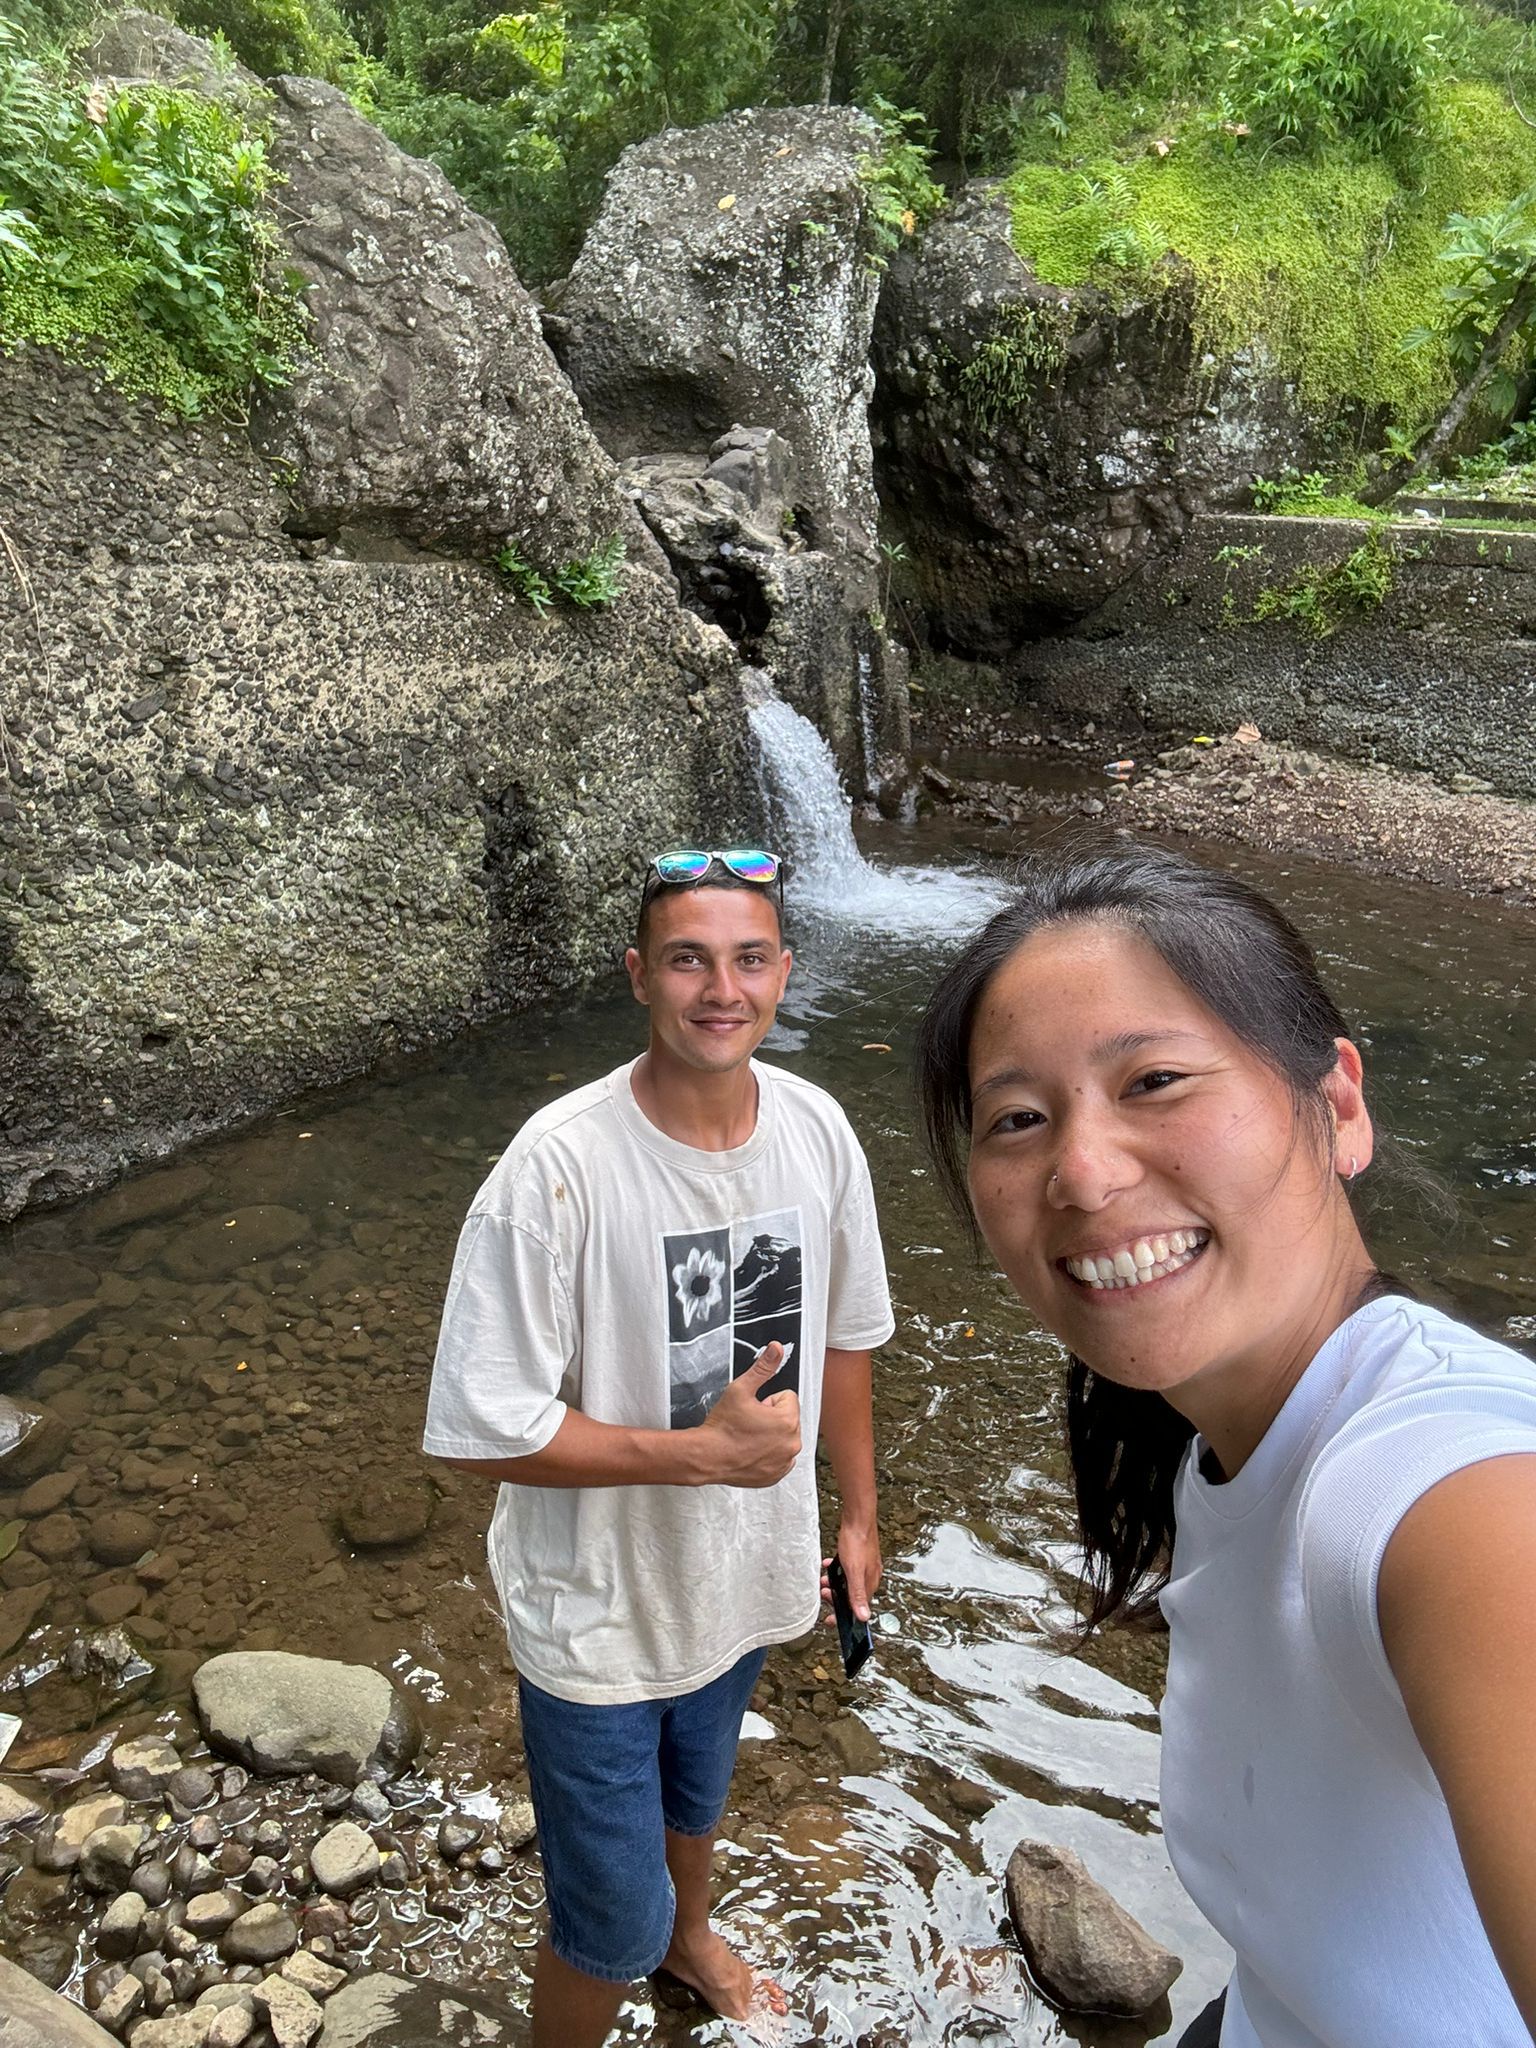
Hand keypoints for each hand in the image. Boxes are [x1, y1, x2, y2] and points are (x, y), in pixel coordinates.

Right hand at [696, 1344, 800, 1488]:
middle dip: (771, 1418)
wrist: (707, 1456)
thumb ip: (763, 1368)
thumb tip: (776, 1348)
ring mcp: (785, 1461)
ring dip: (771, 1436)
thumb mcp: (741, 1389)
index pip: (787, 1398)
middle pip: (787, 1418)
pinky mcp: (776, 1475)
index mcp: (788, 1420)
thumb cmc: (722, 1427)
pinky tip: (751, 1451)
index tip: (753, 1409)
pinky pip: (779, 1458)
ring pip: (784, 1438)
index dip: (767, 1400)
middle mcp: (792, 1443)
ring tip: (748, 1437)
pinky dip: (769, 1455)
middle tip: (749, 1422)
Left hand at [821, 1517, 881, 1624]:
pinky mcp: (858, 1557)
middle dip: (835, 1597)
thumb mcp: (854, 1571)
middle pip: (851, 1596)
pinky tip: (828, 1565)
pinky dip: (835, 1571)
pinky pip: (845, 1570)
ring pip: (847, 1583)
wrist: (858, 1518)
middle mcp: (869, 1577)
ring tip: (823, 1580)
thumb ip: (857, 1594)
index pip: (858, 1609)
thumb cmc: (858, 1542)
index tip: (830, 1621)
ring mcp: (864, 1566)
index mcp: (870, 1583)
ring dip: (833, 1584)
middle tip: (823, 1594)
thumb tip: (864, 1617)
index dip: (843, 1616)